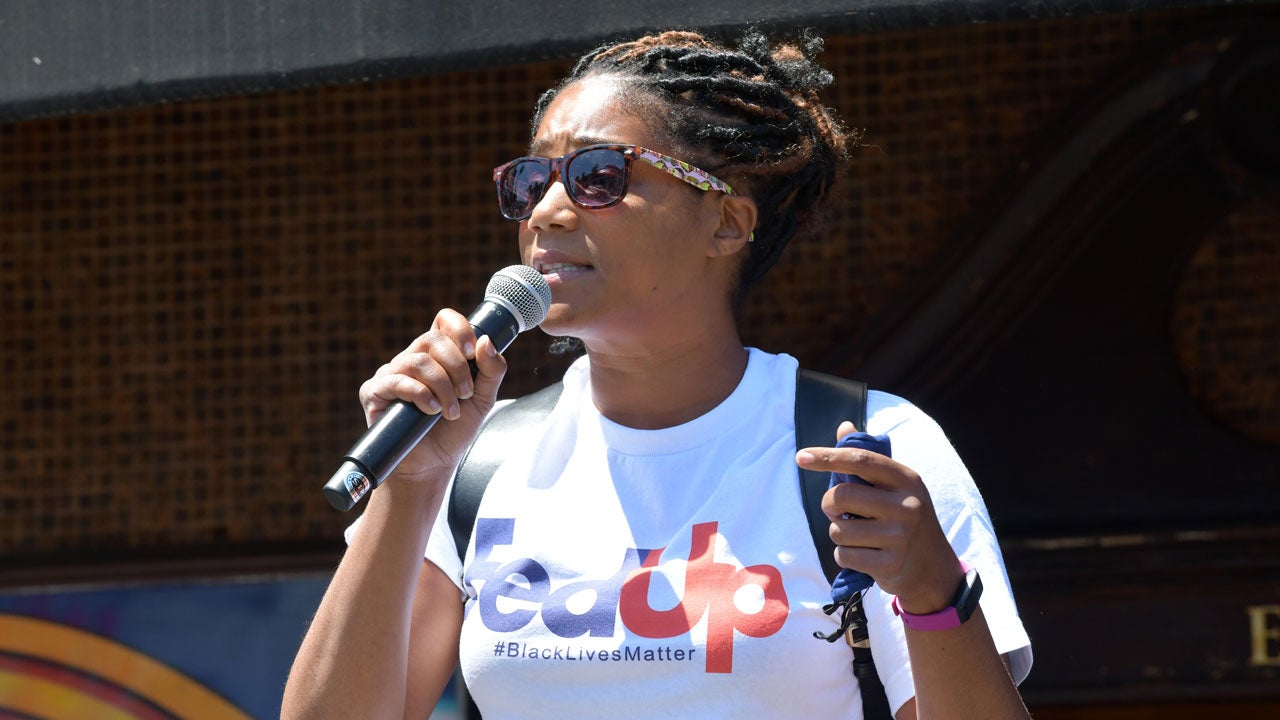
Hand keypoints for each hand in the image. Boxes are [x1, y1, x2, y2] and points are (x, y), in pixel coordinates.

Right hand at [357, 308, 507, 483]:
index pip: (443, 321)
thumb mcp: (482, 400)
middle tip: (466, 394)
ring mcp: (391, 374)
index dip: (459, 327)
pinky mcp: (374, 392)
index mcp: (437, 355)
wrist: (432, 466)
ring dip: (442, 386)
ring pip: (418, 361)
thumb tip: (486, 341)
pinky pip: (397, 381)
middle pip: (433, 338)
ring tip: (450, 411)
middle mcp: (412, 359)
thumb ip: (492, 370)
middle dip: (457, 367)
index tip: (472, 351)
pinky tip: (431, 411)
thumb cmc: (453, 431)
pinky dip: (420, 395)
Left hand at [796, 421, 963, 613]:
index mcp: (906, 478)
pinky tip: (865, 555)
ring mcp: (899, 536)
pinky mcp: (889, 564)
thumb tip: (844, 427)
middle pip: (841, 495)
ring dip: (838, 533)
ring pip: (837, 529)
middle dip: (828, 504)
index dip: (827, 457)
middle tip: (838, 511)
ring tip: (860, 536)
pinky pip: (843, 555)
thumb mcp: (895, 486)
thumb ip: (867, 459)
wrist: (933, 569)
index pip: (860, 460)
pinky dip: (845, 555)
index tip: (801, 457)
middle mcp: (906, 505)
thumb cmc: (904, 518)